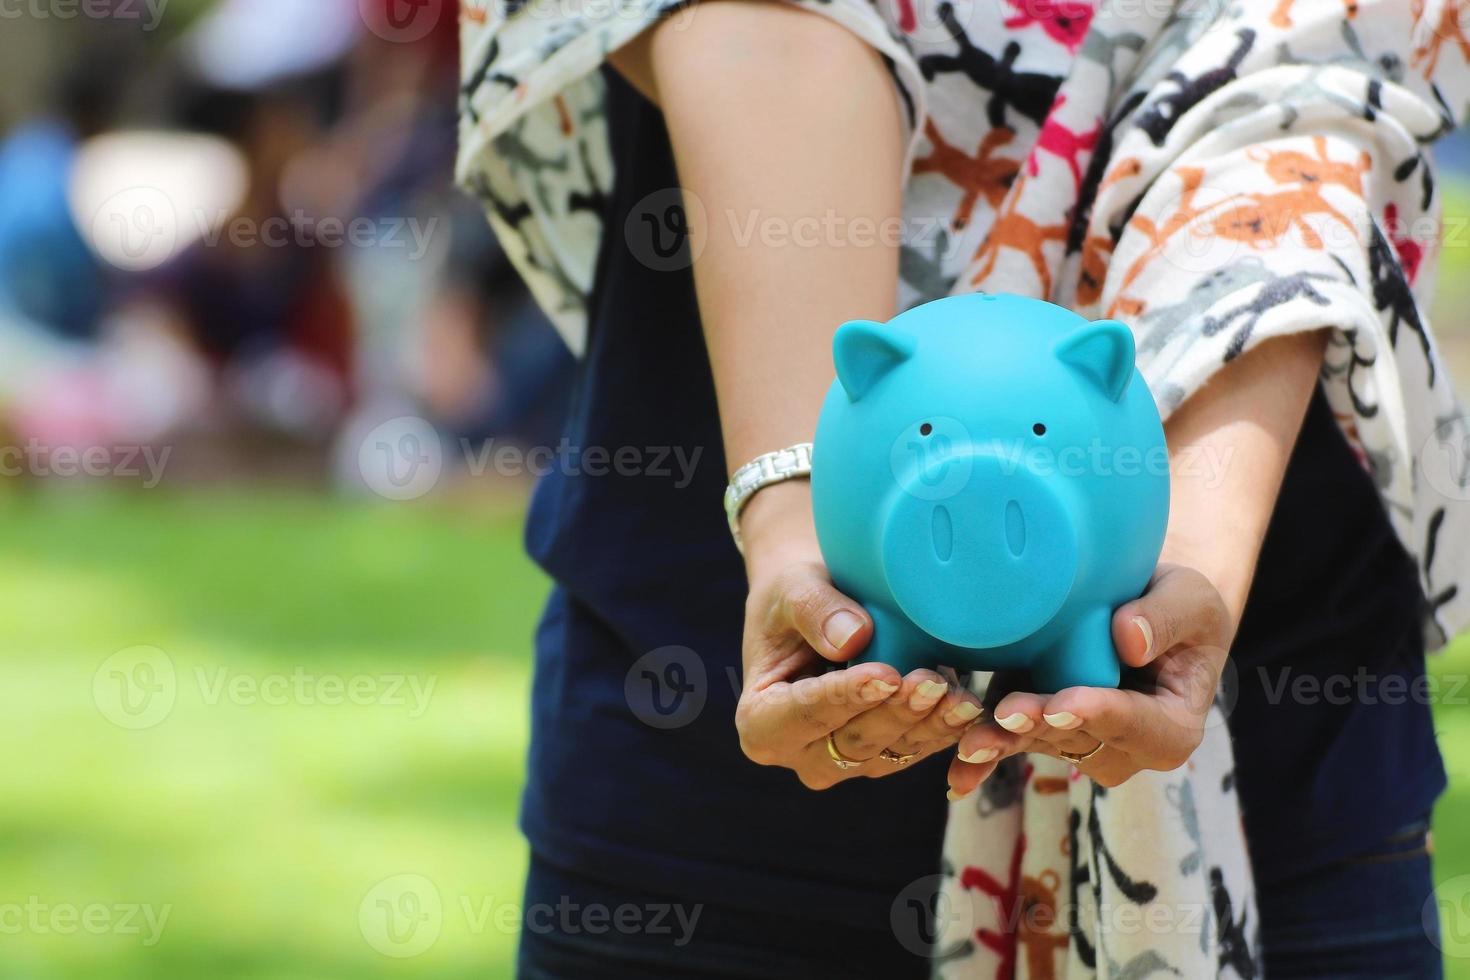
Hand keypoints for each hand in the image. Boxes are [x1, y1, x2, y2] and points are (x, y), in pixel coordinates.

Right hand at [733, 485, 984, 788]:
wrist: (816, 607)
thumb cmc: (792, 595)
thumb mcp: (792, 589)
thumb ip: (815, 609)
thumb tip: (852, 637)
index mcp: (760, 722)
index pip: (804, 713)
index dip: (844, 697)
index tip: (884, 673)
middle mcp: (799, 753)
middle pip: (852, 741)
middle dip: (895, 713)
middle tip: (930, 680)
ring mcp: (842, 762)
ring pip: (890, 752)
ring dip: (927, 726)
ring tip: (960, 696)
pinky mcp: (881, 755)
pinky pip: (915, 750)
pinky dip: (943, 730)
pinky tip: (969, 708)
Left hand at [946, 564, 1233, 792]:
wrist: (1141, 613)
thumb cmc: (1178, 609)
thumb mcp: (1189, 599)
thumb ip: (1168, 617)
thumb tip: (1128, 640)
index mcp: (1171, 727)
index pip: (1136, 724)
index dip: (1100, 714)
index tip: (1065, 704)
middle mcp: (1124, 750)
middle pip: (1078, 739)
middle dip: (1040, 726)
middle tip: (1008, 713)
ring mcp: (1079, 745)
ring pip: (1038, 744)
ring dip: (1004, 743)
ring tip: (971, 742)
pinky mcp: (1038, 731)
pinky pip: (1010, 746)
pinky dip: (982, 762)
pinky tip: (956, 779)